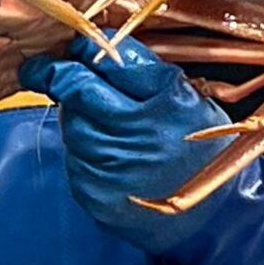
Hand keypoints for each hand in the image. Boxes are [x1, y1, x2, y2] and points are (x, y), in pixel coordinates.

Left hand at [20, 34, 263, 264]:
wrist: (209, 219)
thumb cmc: (202, 151)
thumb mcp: (192, 99)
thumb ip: (145, 71)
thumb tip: (96, 44)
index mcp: (165, 99)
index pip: (107, 59)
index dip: (82, 48)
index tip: (72, 46)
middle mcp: (134, 131)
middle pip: (75, 89)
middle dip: (60, 75)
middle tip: (54, 71)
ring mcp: (109, 165)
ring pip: (70, 123)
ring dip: (77, 117)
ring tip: (108, 126)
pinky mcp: (92, 191)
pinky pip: (73, 158)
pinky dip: (84, 150)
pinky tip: (111, 157)